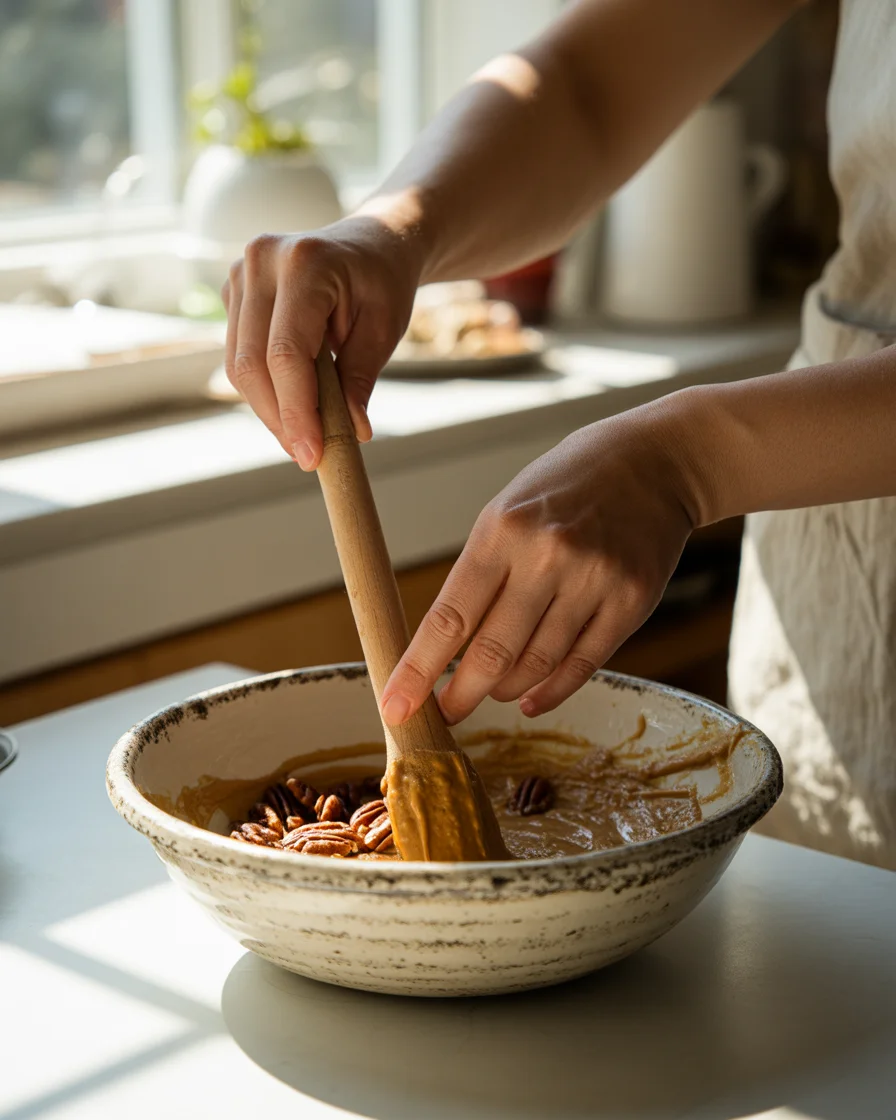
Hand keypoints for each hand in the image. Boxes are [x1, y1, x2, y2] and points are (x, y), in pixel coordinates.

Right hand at [222, 213, 424, 468]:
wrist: (371, 243)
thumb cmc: (382, 283)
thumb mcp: (384, 329)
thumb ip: (360, 379)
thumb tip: (351, 433)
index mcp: (305, 262)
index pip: (286, 353)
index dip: (296, 411)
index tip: (311, 455)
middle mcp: (262, 261)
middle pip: (253, 363)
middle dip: (280, 418)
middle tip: (308, 457)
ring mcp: (241, 273)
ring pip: (239, 365)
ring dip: (269, 410)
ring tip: (304, 437)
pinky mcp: (233, 292)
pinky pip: (239, 356)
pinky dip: (264, 390)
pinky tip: (292, 406)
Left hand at [381, 404, 697, 724]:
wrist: (651, 463)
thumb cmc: (565, 487)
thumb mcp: (507, 511)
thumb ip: (481, 575)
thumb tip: (447, 649)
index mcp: (502, 530)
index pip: (449, 618)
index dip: (418, 671)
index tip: (396, 706)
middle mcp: (548, 556)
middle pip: (492, 652)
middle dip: (461, 695)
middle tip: (445, 714)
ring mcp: (594, 580)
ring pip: (537, 664)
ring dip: (506, 689)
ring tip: (493, 691)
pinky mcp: (632, 601)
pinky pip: (583, 664)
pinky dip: (551, 691)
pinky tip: (531, 698)